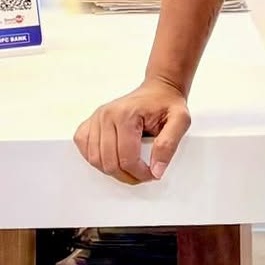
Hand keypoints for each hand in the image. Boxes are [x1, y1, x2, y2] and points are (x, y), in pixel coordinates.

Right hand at [73, 76, 190, 184]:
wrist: (159, 89)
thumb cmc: (168, 104)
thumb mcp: (180, 120)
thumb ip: (169, 145)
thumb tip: (156, 170)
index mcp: (126, 114)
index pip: (127, 159)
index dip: (141, 174)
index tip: (153, 174)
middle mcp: (107, 114)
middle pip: (109, 162)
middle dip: (127, 176)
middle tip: (143, 173)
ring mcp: (96, 117)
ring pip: (95, 159)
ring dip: (112, 170)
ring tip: (129, 167)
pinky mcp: (91, 121)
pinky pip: (83, 146)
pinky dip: (95, 157)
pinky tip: (111, 157)